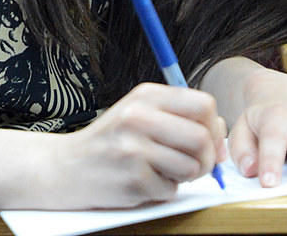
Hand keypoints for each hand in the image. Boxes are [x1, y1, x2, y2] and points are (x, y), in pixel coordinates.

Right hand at [52, 82, 226, 207]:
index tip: (208, 141)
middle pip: (202, 138)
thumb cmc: (111, 141)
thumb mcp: (140, 113)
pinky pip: (171, 189)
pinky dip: (164, 190)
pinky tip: (144, 182)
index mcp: (146, 95)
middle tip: (196, 165)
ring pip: (191, 167)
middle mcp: (139, 117)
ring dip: (185, 176)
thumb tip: (220, 133)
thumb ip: (179, 116)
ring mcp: (134, 149)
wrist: (66, 168)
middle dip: (207, 158)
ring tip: (164, 171)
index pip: (204, 105)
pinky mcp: (132, 179)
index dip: (214, 126)